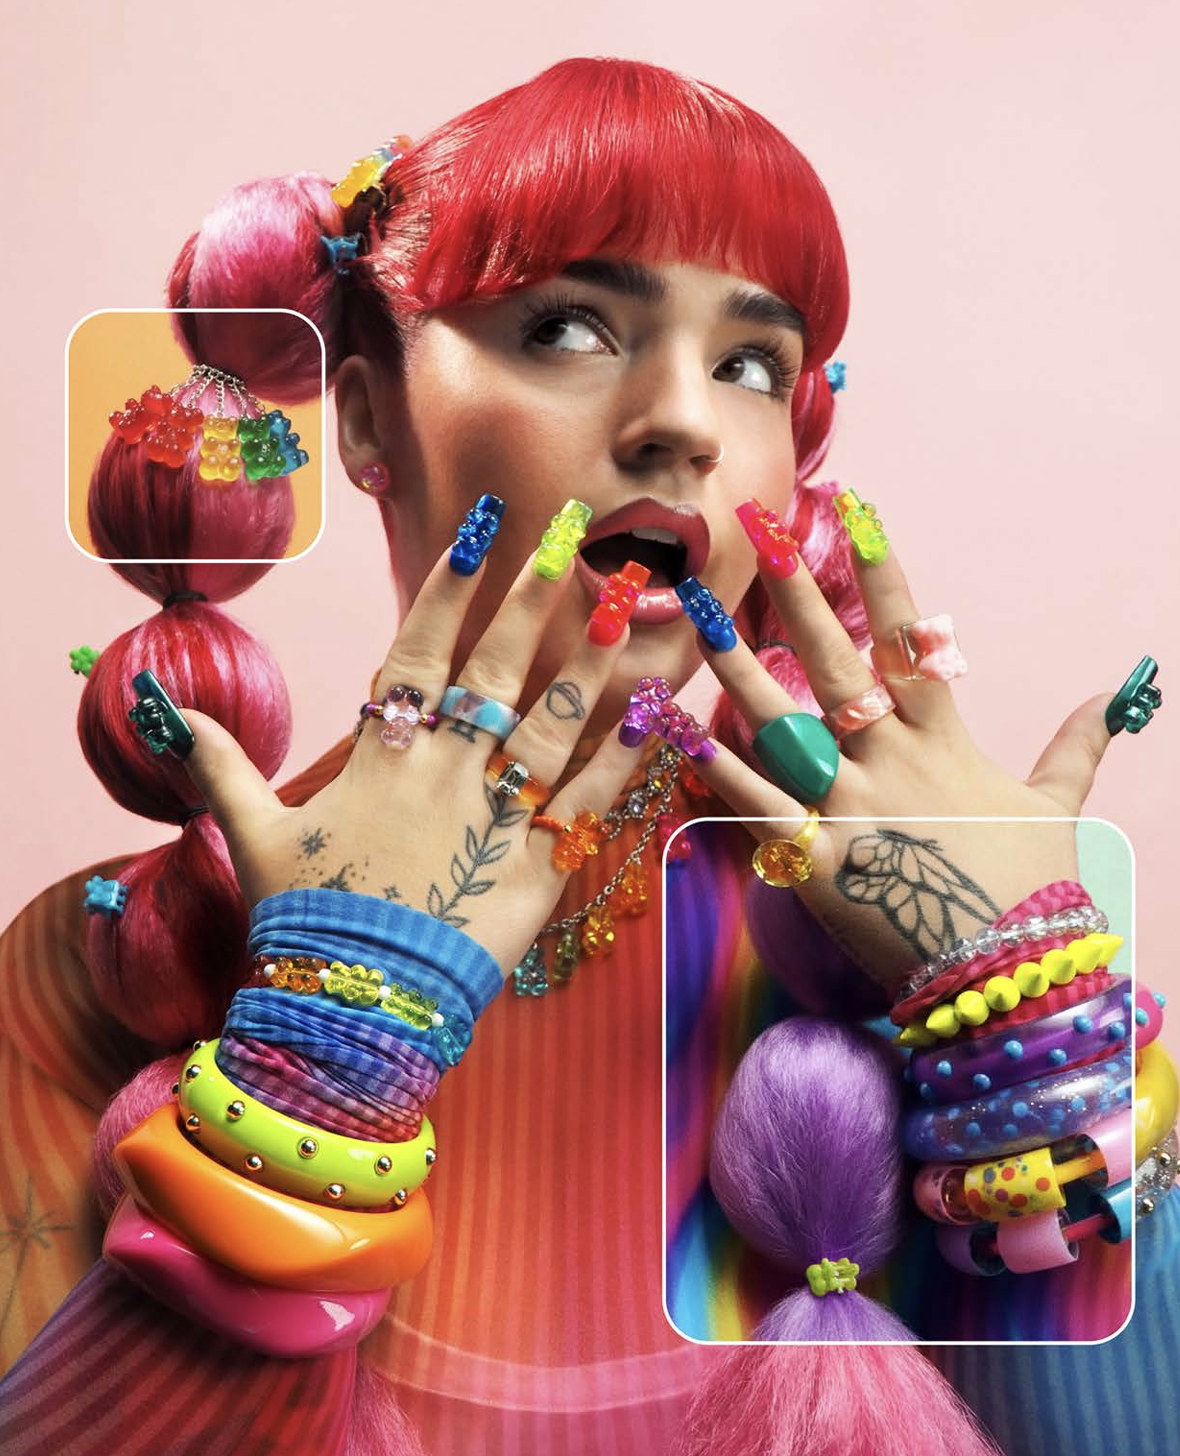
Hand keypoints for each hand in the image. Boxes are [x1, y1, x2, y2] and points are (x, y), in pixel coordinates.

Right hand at [167, 536, 646, 977]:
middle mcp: (443, 774)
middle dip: (528, 601)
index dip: (448, 592)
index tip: (478, 533)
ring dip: (587, 664)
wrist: (351, 1007)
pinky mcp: (535, 870)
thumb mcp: (252, 836)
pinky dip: (620, 760)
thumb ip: (221, 768)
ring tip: (623, 608)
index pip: (417, 654)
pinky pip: (585, 804)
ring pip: (548, 725)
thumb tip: (170, 713)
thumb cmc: (303, 919)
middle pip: (492, 672)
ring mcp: (493, 819)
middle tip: (568, 541)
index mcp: (380, 759)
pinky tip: (652, 716)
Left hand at [686, 533, 1116, 990]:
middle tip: (762, 536)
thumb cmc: (1034, 887)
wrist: (1012, 974)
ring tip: (701, 614)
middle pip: (836, 663)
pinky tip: (678, 729)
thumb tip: (1116, 694)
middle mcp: (890, 760)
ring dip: (738, 666)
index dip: (884, 575)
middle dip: (798, 595)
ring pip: (782, 722)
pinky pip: (757, 805)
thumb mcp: (1058, 805)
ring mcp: (850, 807)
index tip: (860, 514)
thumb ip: (1076, 744)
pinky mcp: (816, 861)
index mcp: (943, 739)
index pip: (910, 640)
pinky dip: (717, 767)